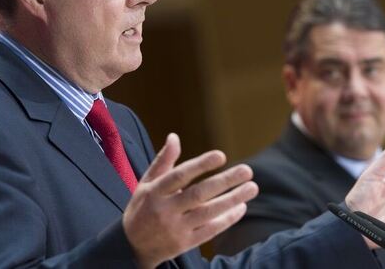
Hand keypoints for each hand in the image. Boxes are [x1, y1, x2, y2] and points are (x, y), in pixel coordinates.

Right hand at [123, 133, 258, 267]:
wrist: (132, 247)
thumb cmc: (143, 207)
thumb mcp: (146, 183)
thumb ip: (163, 161)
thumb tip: (174, 136)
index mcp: (154, 192)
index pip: (179, 176)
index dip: (200, 165)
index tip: (221, 156)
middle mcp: (165, 210)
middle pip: (198, 194)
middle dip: (225, 182)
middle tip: (247, 170)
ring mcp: (175, 228)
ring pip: (208, 213)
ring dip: (232, 200)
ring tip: (252, 187)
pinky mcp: (185, 244)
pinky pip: (210, 230)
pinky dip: (227, 219)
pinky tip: (241, 207)